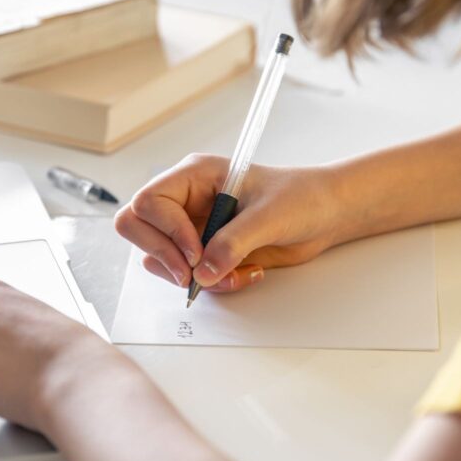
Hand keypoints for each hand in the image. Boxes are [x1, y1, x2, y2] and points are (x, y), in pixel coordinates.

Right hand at [114, 153, 344, 292]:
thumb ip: (233, 242)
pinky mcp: (202, 252)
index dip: (167, 230)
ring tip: (231, 273)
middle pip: (135, 226)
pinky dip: (210, 284)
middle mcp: (184, 201)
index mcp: (193, 176)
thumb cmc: (301, 197)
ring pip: (156, 257)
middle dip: (163, 255)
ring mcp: (190, 227)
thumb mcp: (269, 216)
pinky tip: (242, 274)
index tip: (196, 252)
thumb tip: (204, 272)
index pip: (149, 201)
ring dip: (191, 276)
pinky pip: (185, 276)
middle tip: (193, 273)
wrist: (325, 215)